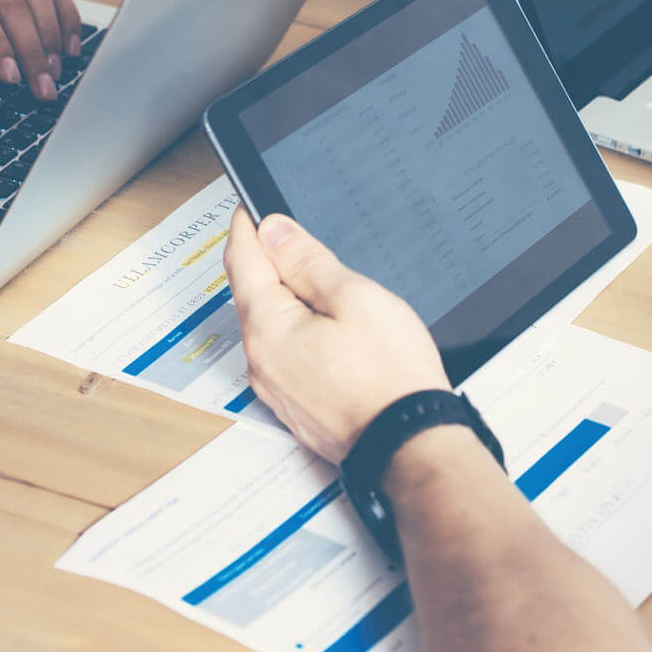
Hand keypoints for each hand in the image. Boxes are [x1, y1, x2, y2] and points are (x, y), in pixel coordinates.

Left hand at [223, 209, 447, 462]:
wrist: (410, 445)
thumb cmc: (390, 378)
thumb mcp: (354, 298)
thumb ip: (307, 261)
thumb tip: (273, 231)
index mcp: (267, 328)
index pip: (241, 260)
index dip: (247, 226)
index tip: (251, 207)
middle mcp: (260, 361)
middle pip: (253, 294)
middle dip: (268, 261)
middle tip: (292, 235)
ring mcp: (276, 389)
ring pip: (271, 327)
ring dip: (287, 300)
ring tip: (322, 283)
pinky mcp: (296, 406)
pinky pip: (286, 356)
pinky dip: (298, 332)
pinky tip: (329, 329)